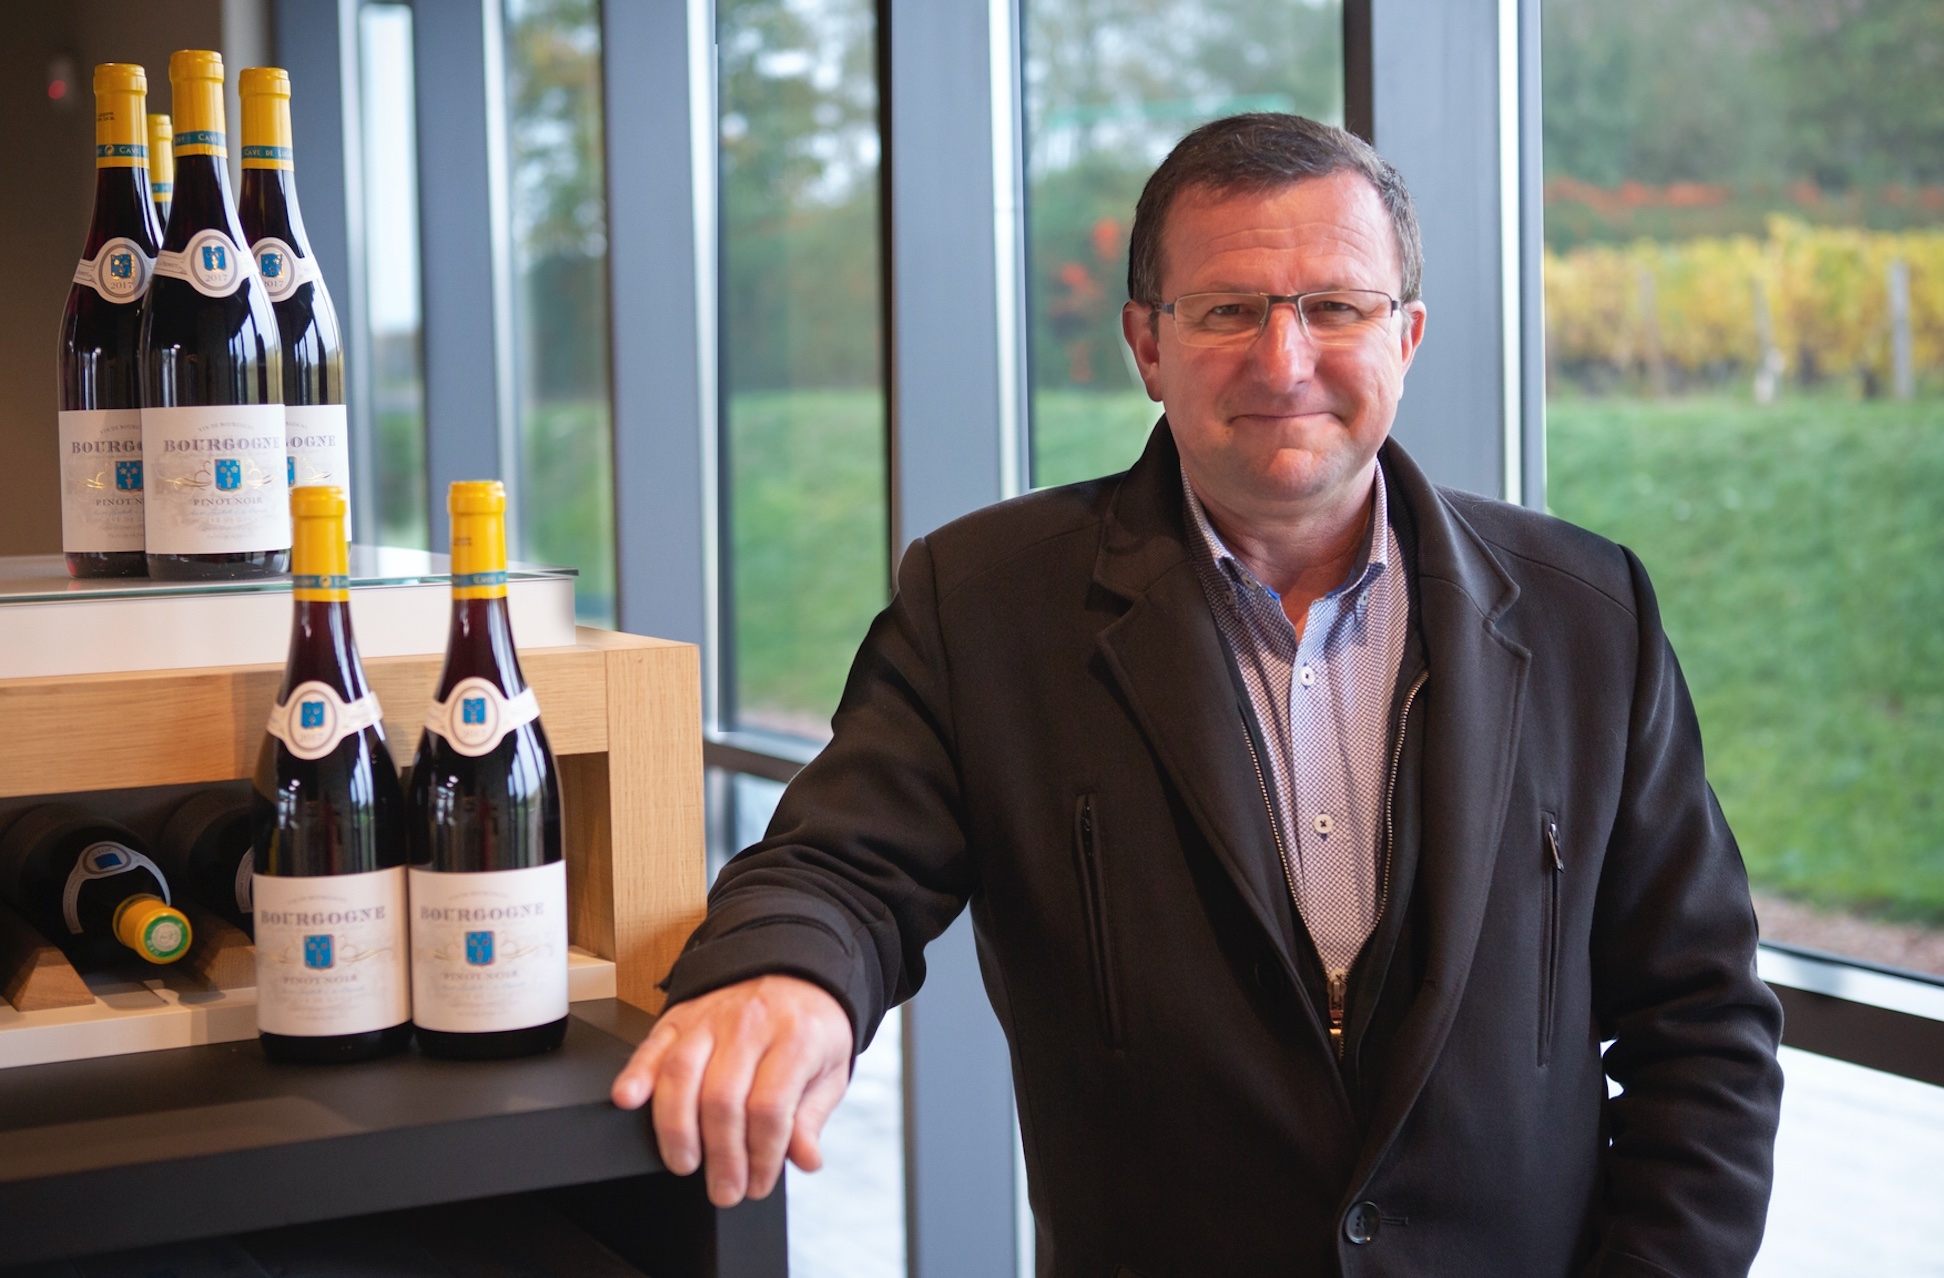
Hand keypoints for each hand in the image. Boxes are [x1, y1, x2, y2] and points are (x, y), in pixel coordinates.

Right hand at [611, 975, 853, 1206]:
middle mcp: (749, 1024)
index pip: (769, 1106)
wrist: (794, 971)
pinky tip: (628, 1101)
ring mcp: (711, 1018)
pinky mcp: (680, 1016)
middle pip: (723, 1098)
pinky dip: (636, 1074)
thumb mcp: (830, 1069)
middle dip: (721, 1155)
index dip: (761, 1154)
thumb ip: (812, 1116)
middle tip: (724, 1189)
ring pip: (682, 1074)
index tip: (758, 1182)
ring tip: (684, 1163)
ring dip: (676, 1128)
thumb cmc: (809, 1026)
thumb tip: (805, 1158)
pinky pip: (652, 1045)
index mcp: (795, 1037)